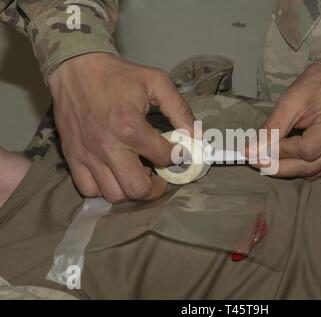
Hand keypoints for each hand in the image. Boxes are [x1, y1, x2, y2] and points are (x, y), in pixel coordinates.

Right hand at [48, 53, 193, 202]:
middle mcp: (108, 146)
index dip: (178, 157)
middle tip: (160, 177)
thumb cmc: (117, 75)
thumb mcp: (156, 82)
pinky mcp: (73, 157)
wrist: (76, 67)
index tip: (179, 153)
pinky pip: (89, 190)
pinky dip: (104, 189)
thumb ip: (180, 109)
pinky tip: (114, 175)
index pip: (164, 157)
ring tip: (137, 174)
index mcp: (130, 127)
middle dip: (156, 187)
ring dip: (131, 189)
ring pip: (115, 195)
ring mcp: (88, 155)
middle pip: (138, 189)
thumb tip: (197, 135)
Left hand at [251, 64, 320, 178]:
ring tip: (267, 160)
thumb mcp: (290, 101)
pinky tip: (286, 159)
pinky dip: (301, 167)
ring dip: (288, 169)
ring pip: (314, 172)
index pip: (306, 150)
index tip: (254, 153)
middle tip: (255, 162)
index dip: (278, 153)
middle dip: (279, 167)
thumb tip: (251, 151)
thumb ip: (272, 128)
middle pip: (310, 166)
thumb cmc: (317, 85)